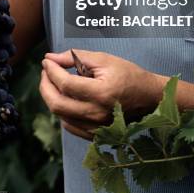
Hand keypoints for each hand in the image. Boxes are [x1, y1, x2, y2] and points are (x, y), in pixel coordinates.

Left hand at [39, 49, 163, 140]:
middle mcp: (96, 114)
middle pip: (57, 104)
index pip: (65, 84)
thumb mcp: (104, 59)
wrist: (148, 97)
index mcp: (101, 93)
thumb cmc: (128, 74)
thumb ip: (75, 57)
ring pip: (60, 115)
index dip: (51, 71)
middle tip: (46, 71)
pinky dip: (62, 110)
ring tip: (55, 81)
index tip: (46, 61)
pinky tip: (67, 97)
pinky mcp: (95, 135)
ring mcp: (96, 128)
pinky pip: (69, 125)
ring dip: (52, 97)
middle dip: (45, 85)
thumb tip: (50, 57)